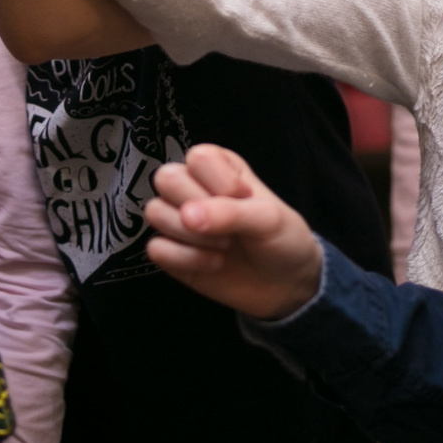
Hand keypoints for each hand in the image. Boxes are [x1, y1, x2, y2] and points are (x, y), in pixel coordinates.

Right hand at [143, 143, 324, 320]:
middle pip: (166, 178)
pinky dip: (184, 259)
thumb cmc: (282, 239)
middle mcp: (194, 187)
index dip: (220, 182)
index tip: (245, 200)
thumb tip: (187, 215)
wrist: (287, 285)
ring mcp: (179, 220)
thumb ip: (230, 212)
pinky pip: (155, 248)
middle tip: (229, 228)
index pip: (197, 158)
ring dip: (192, 235)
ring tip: (224, 247)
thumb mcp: (270, 219)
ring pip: (155, 212)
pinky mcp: (172, 253)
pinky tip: (212, 264)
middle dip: (198, 207)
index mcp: (219, 167)